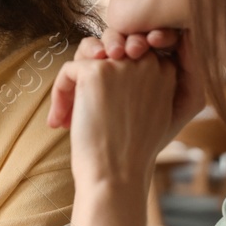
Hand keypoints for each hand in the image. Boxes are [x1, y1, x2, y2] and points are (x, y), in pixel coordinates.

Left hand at [48, 27, 206, 150]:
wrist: (116, 177)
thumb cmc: (131, 154)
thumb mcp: (151, 113)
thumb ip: (141, 81)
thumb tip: (103, 52)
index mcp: (166, 72)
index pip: (132, 52)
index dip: (111, 77)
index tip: (103, 111)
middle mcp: (149, 63)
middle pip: (109, 47)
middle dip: (89, 76)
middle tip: (78, 114)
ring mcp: (123, 65)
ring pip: (87, 53)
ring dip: (73, 82)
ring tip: (68, 115)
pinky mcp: (96, 72)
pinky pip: (68, 70)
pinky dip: (59, 95)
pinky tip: (59, 123)